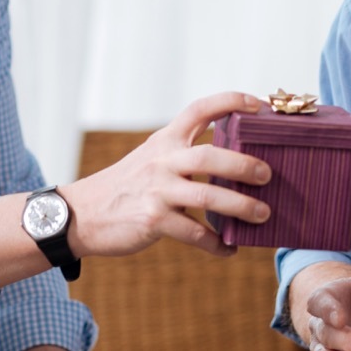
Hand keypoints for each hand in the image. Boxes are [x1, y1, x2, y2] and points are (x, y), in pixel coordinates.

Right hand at [65, 92, 271, 257]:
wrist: (82, 213)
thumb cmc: (127, 186)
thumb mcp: (152, 157)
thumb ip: (184, 154)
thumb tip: (235, 162)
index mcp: (165, 140)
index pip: (199, 109)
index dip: (230, 102)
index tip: (258, 106)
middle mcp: (162, 161)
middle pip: (210, 157)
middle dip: (243, 166)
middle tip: (268, 175)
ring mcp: (157, 191)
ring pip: (207, 197)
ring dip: (240, 207)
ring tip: (262, 214)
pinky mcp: (153, 220)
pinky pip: (193, 234)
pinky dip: (215, 243)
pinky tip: (228, 249)